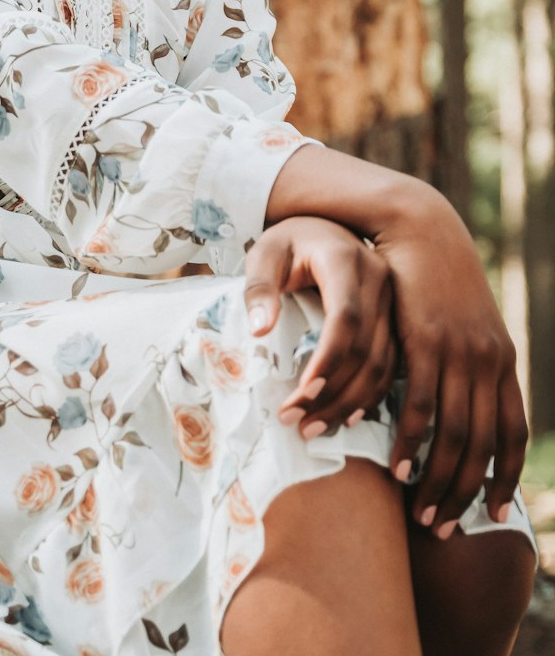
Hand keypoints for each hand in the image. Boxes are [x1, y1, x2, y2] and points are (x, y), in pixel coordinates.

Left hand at [243, 216, 397, 435]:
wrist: (322, 227)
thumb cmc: (288, 242)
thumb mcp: (263, 253)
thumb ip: (258, 287)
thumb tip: (260, 331)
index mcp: (345, 259)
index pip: (345, 318)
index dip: (327, 361)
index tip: (302, 394)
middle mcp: (379, 279)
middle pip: (367, 348)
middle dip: (332, 393)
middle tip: (297, 422)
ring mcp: (393, 300)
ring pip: (383, 363)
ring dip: (350, 402)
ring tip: (312, 428)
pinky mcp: (397, 318)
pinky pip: (392, 365)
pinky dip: (370, 395)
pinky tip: (345, 416)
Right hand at [369, 184, 527, 536]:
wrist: (421, 230)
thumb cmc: (435, 280)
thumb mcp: (466, 323)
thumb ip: (470, 364)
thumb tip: (467, 402)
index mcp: (502, 361)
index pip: (513, 433)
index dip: (505, 476)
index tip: (492, 513)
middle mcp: (489, 362)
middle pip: (484, 444)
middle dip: (466, 492)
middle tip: (444, 528)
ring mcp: (461, 353)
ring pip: (456, 433)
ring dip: (438, 479)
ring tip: (420, 512)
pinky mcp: (427, 343)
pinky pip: (421, 406)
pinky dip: (411, 443)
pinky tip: (397, 466)